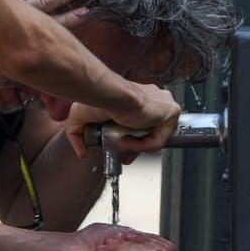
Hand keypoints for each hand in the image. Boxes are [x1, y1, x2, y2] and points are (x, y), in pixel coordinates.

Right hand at [63, 87, 181, 159]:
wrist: (112, 95)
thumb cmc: (99, 98)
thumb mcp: (80, 117)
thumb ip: (78, 135)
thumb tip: (81, 154)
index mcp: (139, 97)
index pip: (143, 123)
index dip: (134, 141)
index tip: (122, 149)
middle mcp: (155, 99)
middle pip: (152, 131)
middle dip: (138, 147)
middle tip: (125, 156)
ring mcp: (165, 105)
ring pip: (157, 136)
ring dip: (139, 146)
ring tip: (124, 142)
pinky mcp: (171, 112)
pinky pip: (161, 138)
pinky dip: (145, 145)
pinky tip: (130, 140)